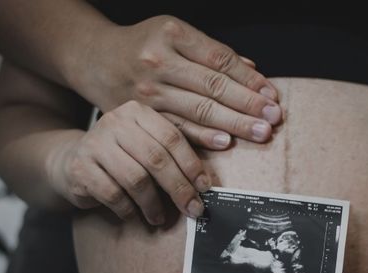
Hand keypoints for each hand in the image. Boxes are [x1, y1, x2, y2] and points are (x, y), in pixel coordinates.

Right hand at [48, 100, 208, 223]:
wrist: (72, 162)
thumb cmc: (123, 156)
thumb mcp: (149, 145)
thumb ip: (177, 150)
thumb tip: (218, 159)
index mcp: (138, 111)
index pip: (173, 137)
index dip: (192, 165)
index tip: (206, 187)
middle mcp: (115, 121)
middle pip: (156, 159)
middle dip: (179, 188)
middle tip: (193, 209)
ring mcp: (94, 143)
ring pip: (136, 178)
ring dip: (153, 204)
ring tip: (160, 217)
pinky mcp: (80, 167)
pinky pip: (113, 194)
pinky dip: (129, 209)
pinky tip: (135, 215)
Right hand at [77, 15, 282, 149]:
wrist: (94, 58)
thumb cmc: (143, 46)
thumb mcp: (174, 35)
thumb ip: (211, 53)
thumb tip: (252, 71)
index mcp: (172, 35)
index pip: (220, 59)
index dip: (249, 79)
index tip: (271, 95)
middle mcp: (159, 61)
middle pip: (213, 86)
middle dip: (248, 104)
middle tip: (272, 118)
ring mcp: (148, 90)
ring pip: (198, 109)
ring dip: (234, 123)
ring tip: (259, 132)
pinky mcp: (141, 114)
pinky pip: (176, 128)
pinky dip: (203, 137)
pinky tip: (224, 142)